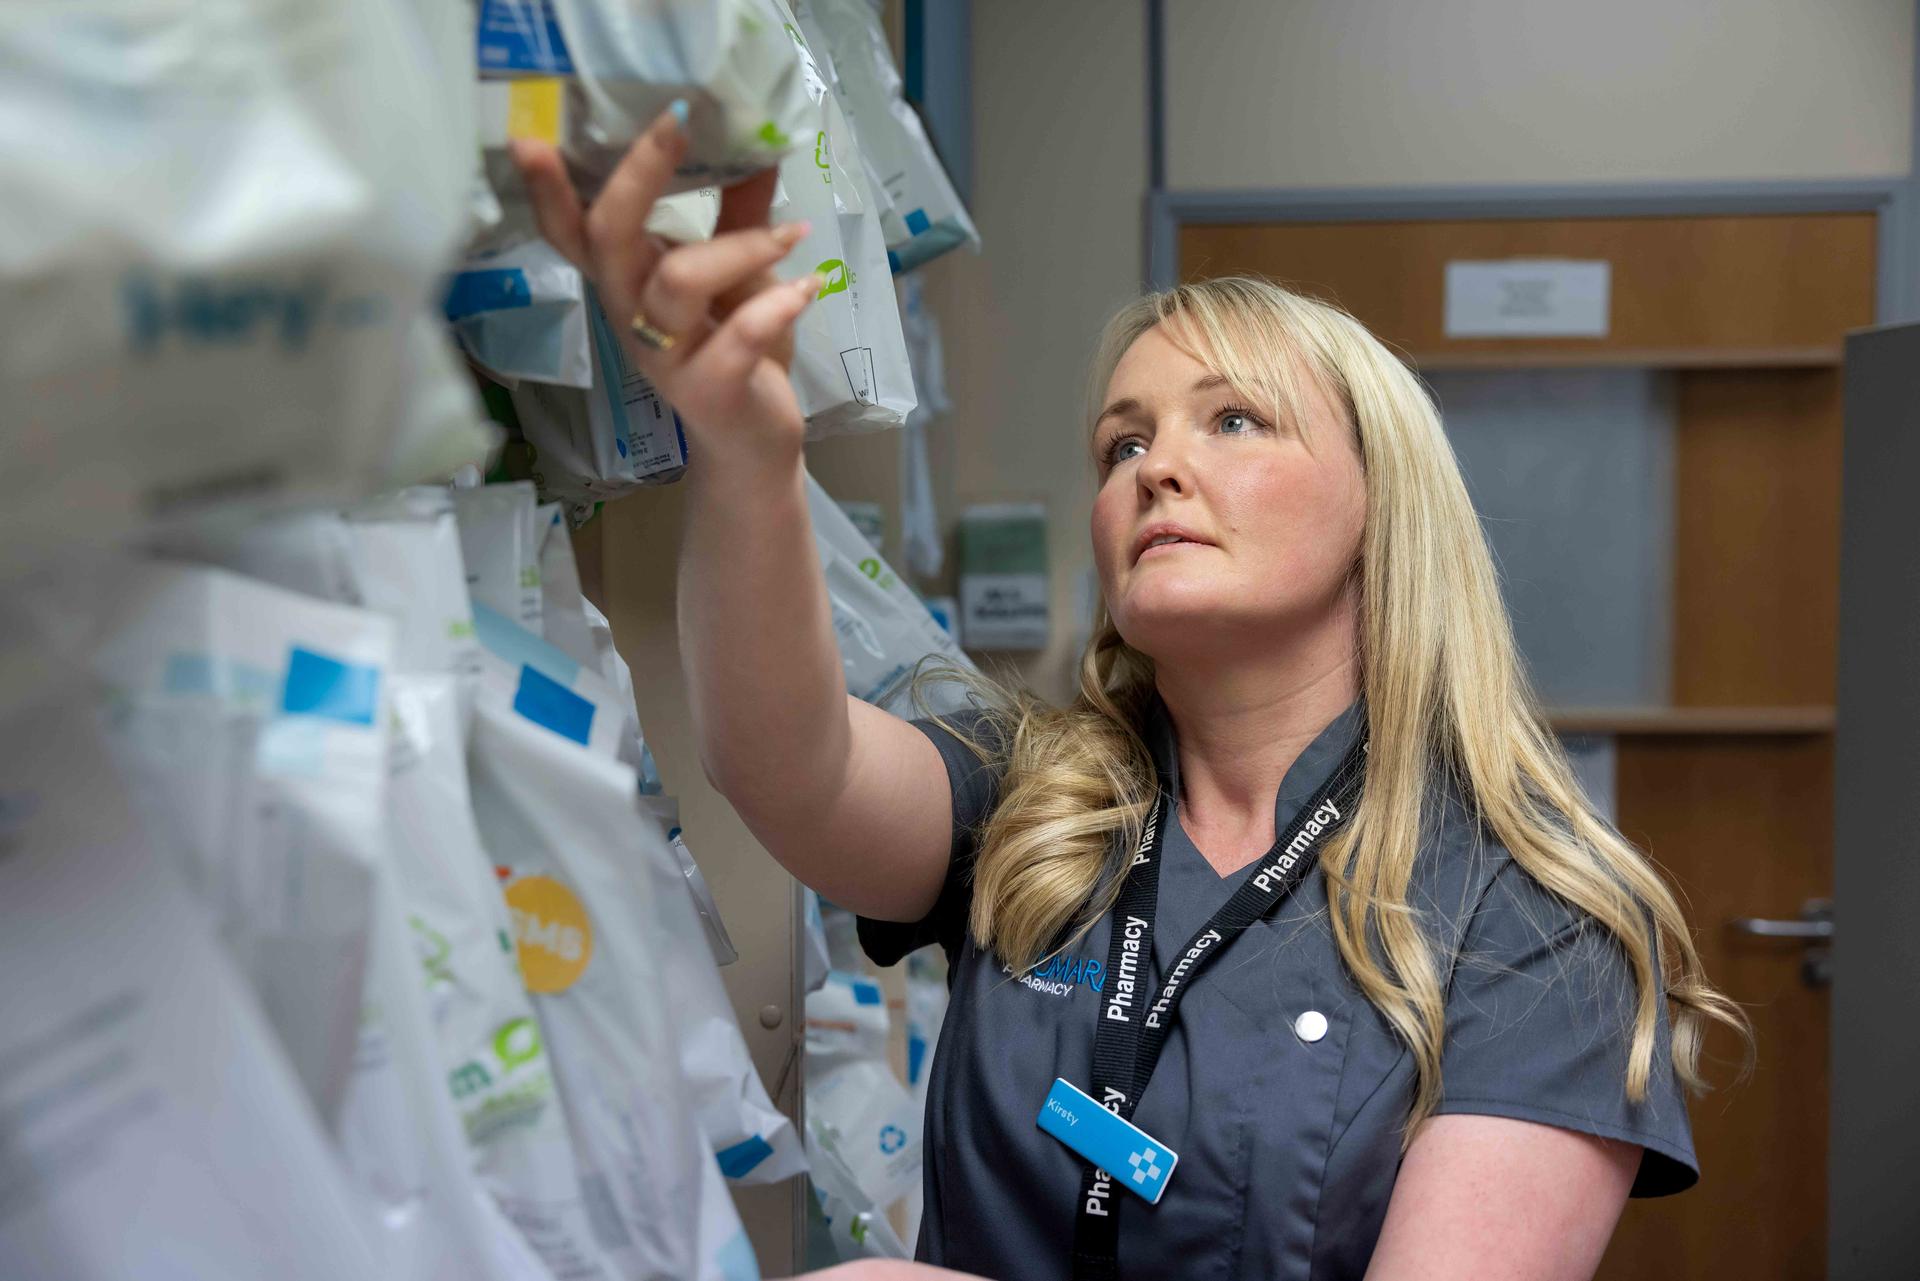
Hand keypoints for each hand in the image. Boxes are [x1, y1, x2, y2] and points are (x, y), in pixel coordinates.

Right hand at [511, 106, 823, 469]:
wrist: (752, 444)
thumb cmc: (736, 349)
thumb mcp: (738, 274)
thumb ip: (740, 214)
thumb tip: (758, 143)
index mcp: (627, 278)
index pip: (570, 232)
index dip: (546, 190)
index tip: (531, 137)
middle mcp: (630, 314)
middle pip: (610, 239)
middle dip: (640, 175)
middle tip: (678, 122)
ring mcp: (664, 357)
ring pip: (677, 282)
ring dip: (739, 245)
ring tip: (791, 234)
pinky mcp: (709, 391)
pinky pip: (737, 336)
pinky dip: (778, 303)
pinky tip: (807, 288)